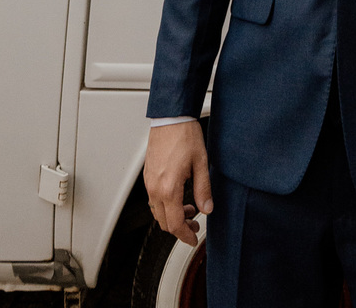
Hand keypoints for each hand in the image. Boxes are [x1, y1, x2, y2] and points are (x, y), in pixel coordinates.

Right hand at [144, 121, 212, 246]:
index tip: (193, 238)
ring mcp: (149, 183)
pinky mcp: (148, 176)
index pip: (175, 224)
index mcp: (169, 188)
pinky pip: (153, 200)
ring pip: (157, 213)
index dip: (185, 235)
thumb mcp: (201, 163)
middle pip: (164, 223)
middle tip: (194, 225)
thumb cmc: (184, 135)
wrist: (170, 117)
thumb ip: (203, 189)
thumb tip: (207, 208)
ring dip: (172, 216)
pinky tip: (178, 197)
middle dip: (179, 228)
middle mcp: (155, 188)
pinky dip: (165, 206)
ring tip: (189, 208)